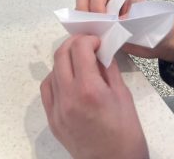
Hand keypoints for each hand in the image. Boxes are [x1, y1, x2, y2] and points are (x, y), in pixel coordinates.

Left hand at [41, 35, 148, 158]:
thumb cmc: (126, 133)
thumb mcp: (123, 95)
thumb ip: (108, 69)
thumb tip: (101, 51)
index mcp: (89, 89)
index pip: (79, 49)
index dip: (88, 39)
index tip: (97, 41)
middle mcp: (68, 97)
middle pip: (61, 55)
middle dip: (74, 44)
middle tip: (87, 45)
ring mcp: (57, 109)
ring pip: (52, 71)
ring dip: (65, 60)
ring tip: (80, 63)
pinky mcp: (52, 120)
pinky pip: (47, 90)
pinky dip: (56, 78)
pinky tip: (68, 79)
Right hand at [76, 0, 173, 61]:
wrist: (161, 42)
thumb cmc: (154, 27)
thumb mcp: (140, 23)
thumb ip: (121, 22)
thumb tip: (104, 27)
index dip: (98, 3)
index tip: (104, 19)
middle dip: (85, 11)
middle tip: (93, 28)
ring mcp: (100, 10)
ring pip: (82, 9)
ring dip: (84, 21)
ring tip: (92, 35)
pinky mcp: (98, 23)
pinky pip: (84, 23)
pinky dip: (84, 30)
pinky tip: (92, 39)